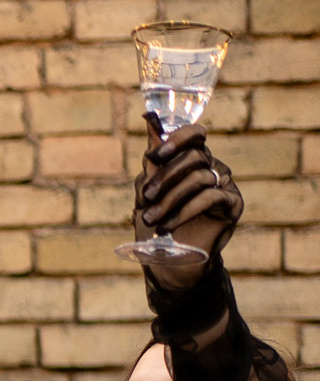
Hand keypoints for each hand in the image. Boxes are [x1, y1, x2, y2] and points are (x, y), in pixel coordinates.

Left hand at [135, 119, 239, 285]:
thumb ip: (152, 161)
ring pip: (198, 178)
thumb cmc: (158, 222)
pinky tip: (166, 226)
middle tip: (146, 196)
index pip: (195, 135)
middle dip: (165, 176)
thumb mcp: (148, 192)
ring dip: (169, 199)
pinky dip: (183, 212)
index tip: (154, 154)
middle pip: (194, 156)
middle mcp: (212, 168)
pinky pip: (209, 198)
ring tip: (150, 219)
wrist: (170, 261)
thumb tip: (150, 119)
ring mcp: (225, 185)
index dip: (177, 139)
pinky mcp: (233, 205)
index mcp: (193, 161)